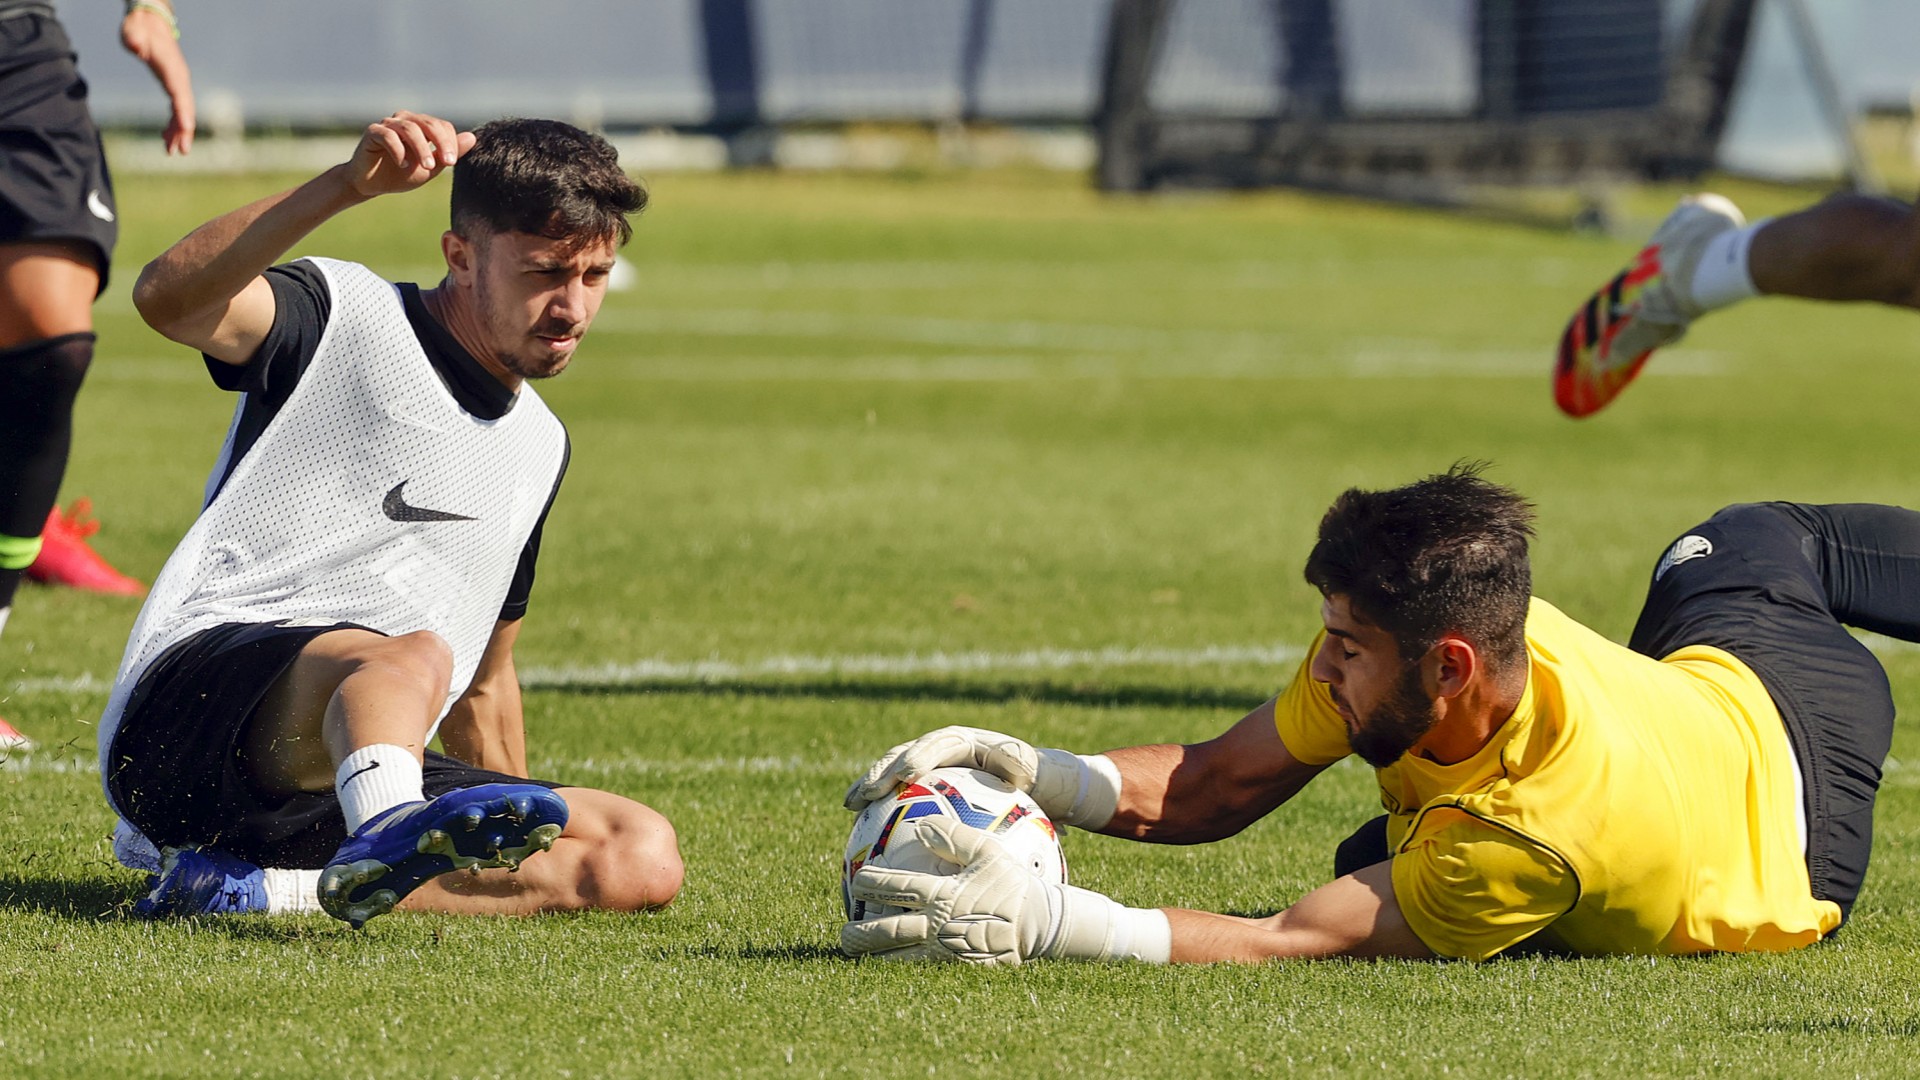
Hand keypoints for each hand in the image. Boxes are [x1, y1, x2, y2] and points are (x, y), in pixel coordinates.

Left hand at [120, 6, 193, 153]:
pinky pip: (176, 109)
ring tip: (170, 151)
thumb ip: (134, 38)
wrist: (149, 22)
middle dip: (185, 131)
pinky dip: (172, 123)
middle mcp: (180, 78)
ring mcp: (178, 83)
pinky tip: (164, 137)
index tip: (186, 130)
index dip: (184, 113)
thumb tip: (136, 46)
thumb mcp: (133, 31)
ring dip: (178, 132)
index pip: (181, 95)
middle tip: (181, 152)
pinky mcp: (173, 85)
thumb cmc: (139, 28)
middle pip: (186, 109)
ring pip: (182, 112)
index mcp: (172, 70)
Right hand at [344, 112, 476, 198]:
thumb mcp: (430, 168)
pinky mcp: (373, 132)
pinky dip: (398, 150)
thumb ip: (448, 154)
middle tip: (448, 163)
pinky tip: (403, 164)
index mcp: (421, 126)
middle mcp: (405, 120)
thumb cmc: (401, 174)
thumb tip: (472, 137)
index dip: (450, 142)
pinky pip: (388, 135)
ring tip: (427, 167)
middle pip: (429, 124)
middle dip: (441, 143)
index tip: (452, 163)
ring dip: (421, 148)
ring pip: (410, 129)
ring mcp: (388, 124)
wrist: (372, 184)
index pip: (442, 126)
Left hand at [841, 817, 1170, 964]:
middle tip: (844, 930)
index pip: (896, 888)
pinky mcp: (955, 971)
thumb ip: (954, 837)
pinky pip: (918, 973)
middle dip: (858, 932)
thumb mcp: (989, 851)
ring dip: (871, 958)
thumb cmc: (1015, 884)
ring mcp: (945, 954)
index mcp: (943, 895)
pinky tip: (884, 971)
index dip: (871, 882)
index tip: (855, 878)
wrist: (1043, 925)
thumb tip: (923, 824)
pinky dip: (897, 971)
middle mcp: (938, 927)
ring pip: (897, 959)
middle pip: (886, 933)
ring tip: (854, 956)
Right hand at [846, 725, 1043, 809]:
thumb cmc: (1026, 776)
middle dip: (884, 771)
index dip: (920, 756)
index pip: (937, 745)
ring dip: (868, 786)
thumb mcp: (1027, 767)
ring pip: (888, 771)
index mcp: (960, 741)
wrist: (1020, 781)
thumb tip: (1019, 765)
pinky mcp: (914, 784)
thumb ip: (1019, 762)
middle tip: (868, 792)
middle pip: (903, 754)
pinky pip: (890, 792)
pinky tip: (857, 828)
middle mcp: (935, 748)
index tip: (908, 774)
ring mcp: (921, 764)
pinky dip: (872, 805)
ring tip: (850, 805)